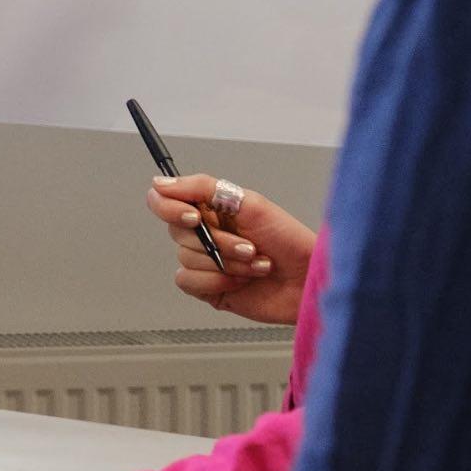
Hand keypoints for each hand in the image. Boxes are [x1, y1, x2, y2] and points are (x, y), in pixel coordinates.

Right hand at [155, 173, 311, 327]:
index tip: (194, 217)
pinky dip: (216, 280)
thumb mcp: (250, 203)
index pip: (165, 201)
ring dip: (226, 263)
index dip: (170, 208)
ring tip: (254, 264)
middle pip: (177, 233)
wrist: (308, 280)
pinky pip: (189, 282)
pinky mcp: (208, 287)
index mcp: (211, 208)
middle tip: (248, 245)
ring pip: (186, 259)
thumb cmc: (290, 241)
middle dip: (218, 242)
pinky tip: (240, 280)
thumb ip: (202, 187)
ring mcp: (206, 262)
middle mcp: (206, 233)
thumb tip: (162, 183)